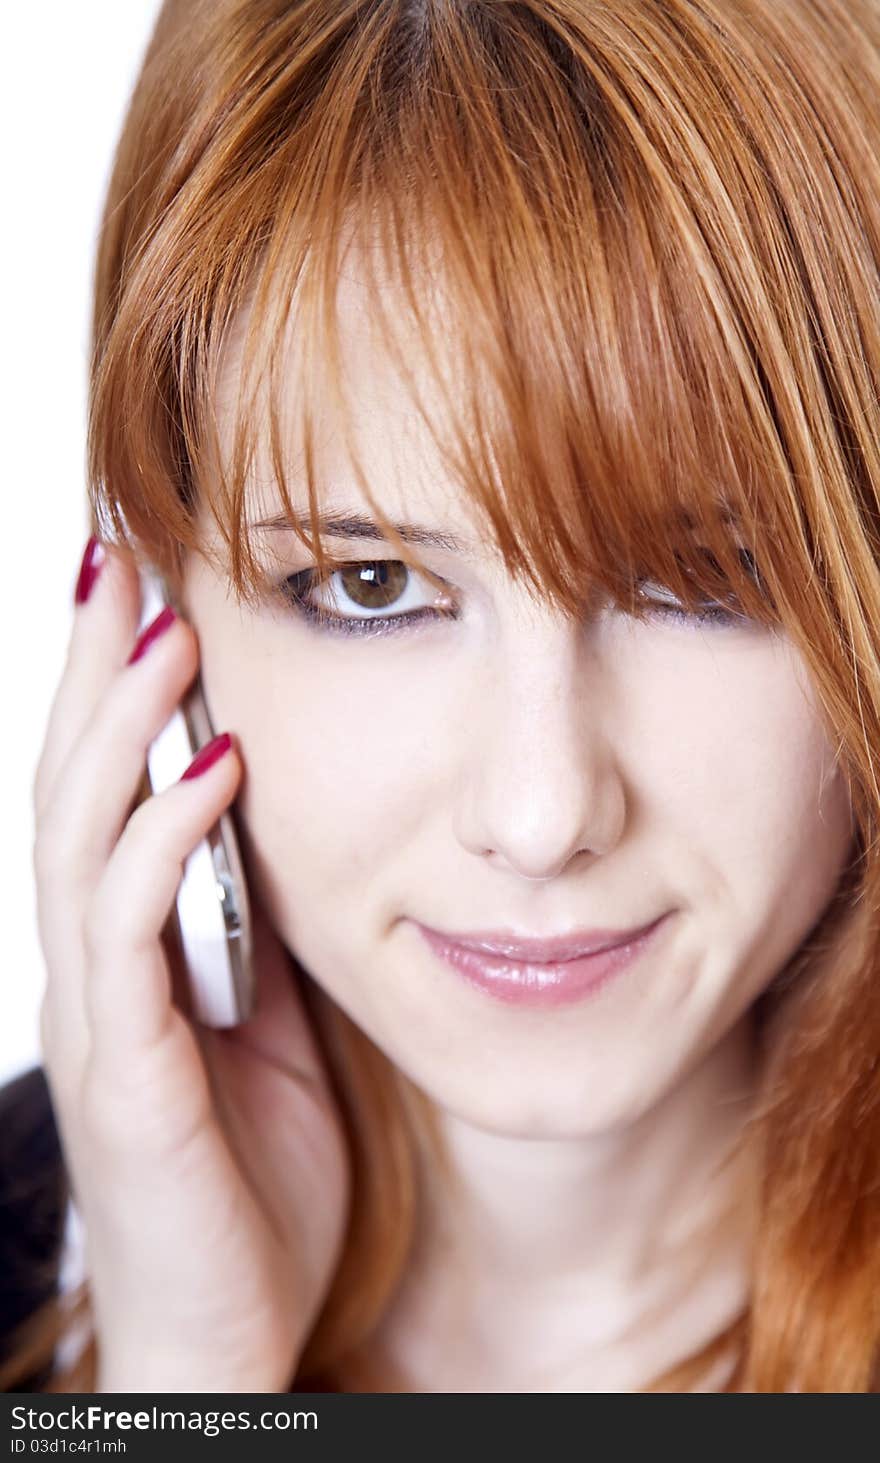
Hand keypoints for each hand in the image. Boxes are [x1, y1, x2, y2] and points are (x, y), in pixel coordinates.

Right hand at [32, 540, 349, 1391]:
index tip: (151, 577)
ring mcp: (102, 1020)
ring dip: (120, 728)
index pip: (110, 788)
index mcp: (133, 950)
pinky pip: (132, 937)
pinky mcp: (129, 1079)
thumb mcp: (272, 1023)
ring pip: (79, 841)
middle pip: (75, 786)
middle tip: (126, 554)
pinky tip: (208, 769)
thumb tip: (284, 819)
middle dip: (98, 669)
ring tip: (163, 628)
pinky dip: (163, 843)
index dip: (121, 684)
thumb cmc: (252, 1173)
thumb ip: (260, 925)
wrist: (235, 1330)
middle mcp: (96, 969)